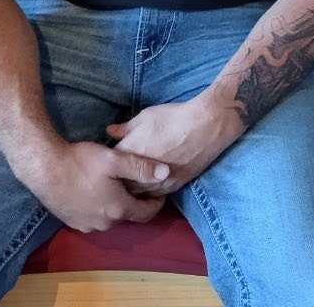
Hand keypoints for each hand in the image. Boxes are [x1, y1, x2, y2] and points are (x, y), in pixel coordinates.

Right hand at [22, 139, 170, 232]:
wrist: (43, 168)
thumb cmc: (81, 162)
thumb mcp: (114, 160)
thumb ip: (141, 168)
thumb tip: (166, 173)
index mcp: (118, 209)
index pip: (147, 213)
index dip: (157, 203)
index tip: (160, 191)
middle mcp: (105, 223)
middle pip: (128, 215)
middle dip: (136, 202)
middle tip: (140, 185)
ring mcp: (87, 225)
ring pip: (111, 217)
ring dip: (118, 205)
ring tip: (118, 186)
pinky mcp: (72, 222)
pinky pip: (94, 217)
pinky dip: (101, 207)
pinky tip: (97, 191)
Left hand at [107, 97, 242, 194]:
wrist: (206, 126)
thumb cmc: (172, 117)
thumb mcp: (144, 117)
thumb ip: (125, 128)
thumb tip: (110, 132)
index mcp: (130, 154)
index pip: (109, 167)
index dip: (107, 165)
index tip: (107, 162)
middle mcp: (140, 173)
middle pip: (120, 186)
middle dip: (117, 181)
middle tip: (116, 176)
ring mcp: (157, 182)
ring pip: (137, 195)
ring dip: (132, 190)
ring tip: (131, 181)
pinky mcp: (173, 187)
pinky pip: (155, 196)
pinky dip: (149, 191)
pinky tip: (148, 184)